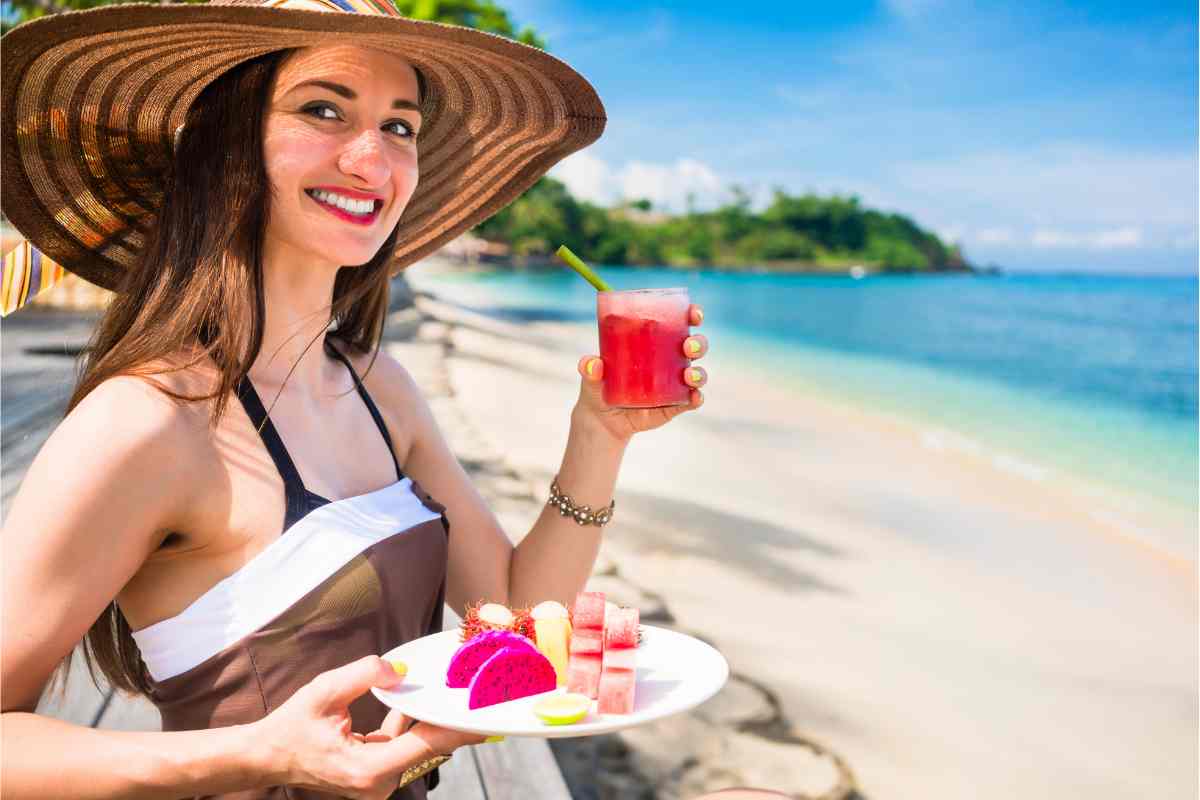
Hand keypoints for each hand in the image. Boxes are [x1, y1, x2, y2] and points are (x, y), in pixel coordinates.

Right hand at [251, 655, 486, 798]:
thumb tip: (399, 670)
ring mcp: (377, 783)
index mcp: (367, 769)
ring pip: (416, 746)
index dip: (457, 728)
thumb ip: (363, 675)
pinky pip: (402, 747)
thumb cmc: (291, 727)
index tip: (486, 716)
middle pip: (427, 747)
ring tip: (455, 695)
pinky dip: (409, 726)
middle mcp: (377, 784)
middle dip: (450, 720)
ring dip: (430, 720)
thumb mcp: (324, 691)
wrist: (266, 756)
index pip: (425, 745)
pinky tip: (414, 702)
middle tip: (479, 697)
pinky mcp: (375, 776)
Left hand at [576, 303, 707, 443]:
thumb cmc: (600, 385)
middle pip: (695, 346)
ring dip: (699, 372)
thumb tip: (593, 364)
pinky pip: (692, 400)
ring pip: (697, 373)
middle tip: (688, 346)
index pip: (680, 322)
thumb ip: (590, 368)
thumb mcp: (592, 375)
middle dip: (698, 343)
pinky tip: (693, 397)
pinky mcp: (675, 404)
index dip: (692, 315)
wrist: (602, 418)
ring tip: (688, 375)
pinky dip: (697, 398)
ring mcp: (675, 383)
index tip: (694, 314)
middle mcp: (670, 359)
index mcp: (656, 341)